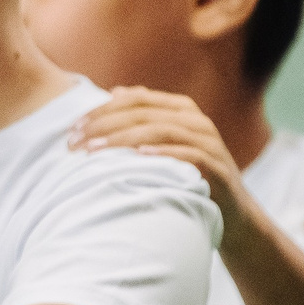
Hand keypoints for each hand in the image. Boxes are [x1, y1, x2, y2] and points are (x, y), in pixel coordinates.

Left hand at [70, 88, 243, 218]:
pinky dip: (163, 154)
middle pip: (143, 113)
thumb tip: (114, 92)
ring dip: (123, 139)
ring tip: (94, 151)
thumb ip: (142, 118)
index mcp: (181, 109)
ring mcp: (209, 143)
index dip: (101, 110)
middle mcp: (196, 121)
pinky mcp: (217, 168)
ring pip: (161, 130)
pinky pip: (190, 155)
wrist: (232, 212)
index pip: (136, 99)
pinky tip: (139, 157)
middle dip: (103, 126)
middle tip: (73, 143)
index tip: (71, 129)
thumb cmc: (187, 175)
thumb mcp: (165, 143)